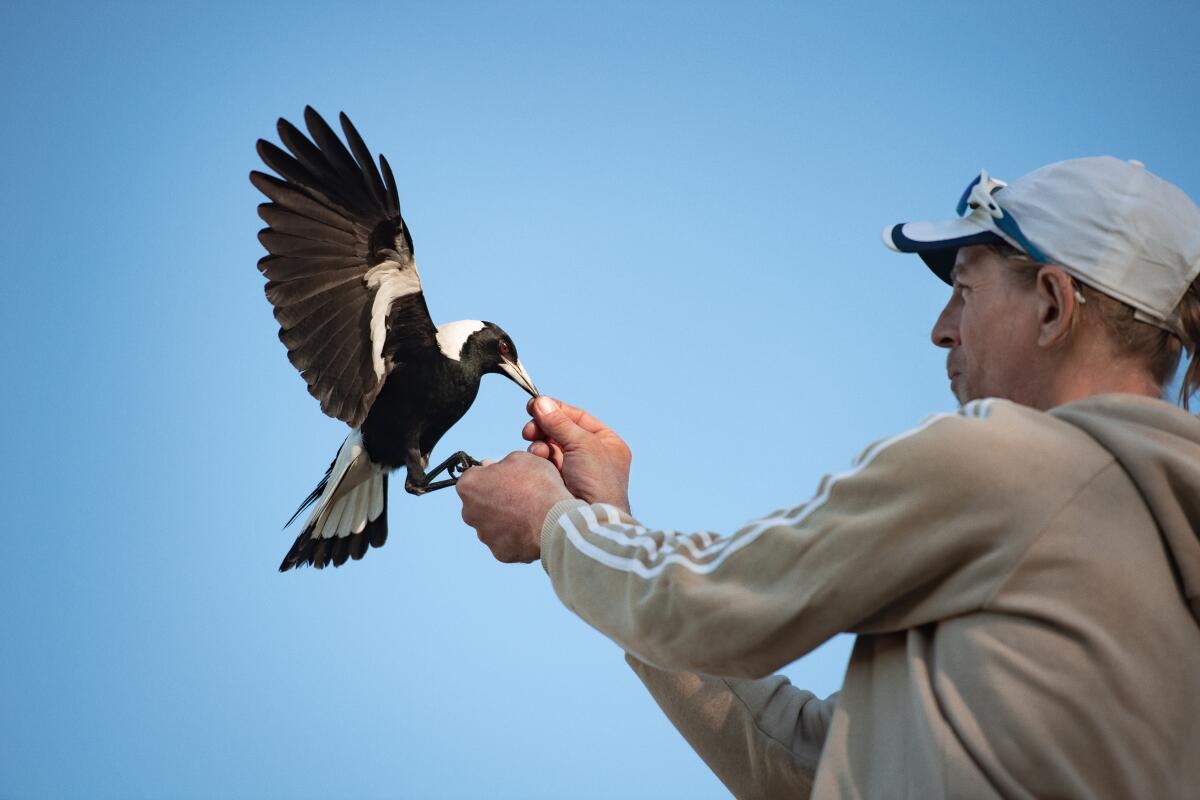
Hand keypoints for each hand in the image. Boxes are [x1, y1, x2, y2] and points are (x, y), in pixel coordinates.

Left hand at [456, 451, 572, 562]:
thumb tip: (492, 467)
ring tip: (529, 513)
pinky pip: (505, 541)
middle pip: (480, 502)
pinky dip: (515, 536)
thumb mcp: (521, 458)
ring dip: (505, 518)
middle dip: (495, 498)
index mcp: (469, 485)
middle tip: (520, 495)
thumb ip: (501, 462)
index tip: (506, 477)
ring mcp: (483, 535)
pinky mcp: (498, 552)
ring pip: (492, 523)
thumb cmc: (538, 485)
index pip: (474, 477)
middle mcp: (469, 512)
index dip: (491, 474)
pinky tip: (531, 529)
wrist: (556, 521)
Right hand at [523, 396, 631, 512]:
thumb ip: (559, 422)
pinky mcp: (561, 485)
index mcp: (607, 443)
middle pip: (561, 432)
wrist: (591, 522)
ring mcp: (577, 472)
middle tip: (528, 430)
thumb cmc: (598, 484)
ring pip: (550, 449)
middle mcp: (594, 456)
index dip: (556, 410)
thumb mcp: (582, 444)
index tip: (534, 405)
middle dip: (544, 429)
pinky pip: (545, 466)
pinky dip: (539, 462)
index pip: (578, 418)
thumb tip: (541, 402)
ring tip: (537, 452)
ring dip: (540, 447)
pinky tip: (536, 462)